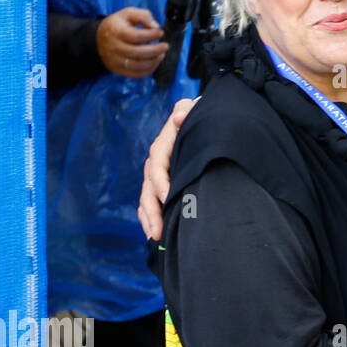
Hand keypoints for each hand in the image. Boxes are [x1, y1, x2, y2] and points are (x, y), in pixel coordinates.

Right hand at [97, 7, 168, 77]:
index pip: (136, 36)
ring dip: (154, 61)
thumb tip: (155, 26)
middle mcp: (113, 47)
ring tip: (161, 54)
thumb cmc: (118, 25)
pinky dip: (149, 70)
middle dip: (156, 50)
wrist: (99, 38)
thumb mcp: (128, 13)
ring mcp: (114, 60)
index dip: (151, 35)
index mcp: (116, 31)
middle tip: (165, 46)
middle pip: (137, 52)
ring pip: (137, 65)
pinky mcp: (117, 69)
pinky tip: (154, 62)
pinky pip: (135, 74)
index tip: (160, 32)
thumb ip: (143, 16)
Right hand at [137, 97, 196, 239]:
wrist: (200, 119)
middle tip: (157, 230)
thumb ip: (186, 112)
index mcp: (163, 145)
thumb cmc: (197, 115)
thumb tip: (179, 117)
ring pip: (147, 198)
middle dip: (151, 210)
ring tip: (154, 236)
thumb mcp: (192, 109)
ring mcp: (157, 173)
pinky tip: (154, 234)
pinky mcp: (161, 183)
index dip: (161, 181)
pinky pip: (150, 201)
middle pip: (148, 188)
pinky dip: (150, 216)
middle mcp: (156, 161)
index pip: (157, 165)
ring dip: (149, 218)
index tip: (168, 197)